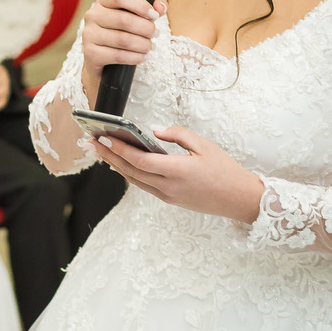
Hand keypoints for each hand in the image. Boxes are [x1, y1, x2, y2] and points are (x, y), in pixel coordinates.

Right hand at [81, 0, 165, 105]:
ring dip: (143, 44)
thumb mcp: (134, 17)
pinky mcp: (90, 53)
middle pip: (124, 19)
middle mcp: (92, 16)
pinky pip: (118, 56)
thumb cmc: (120, 33)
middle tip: (155, 34)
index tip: (154, 15)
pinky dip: (135, 57)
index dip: (140, 5)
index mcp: (102, 2)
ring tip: (150, 46)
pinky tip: (142, 57)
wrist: (100, 59)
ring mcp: (89, 35)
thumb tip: (161, 7)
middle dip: (146, 28)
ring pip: (123, 39)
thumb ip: (150, 9)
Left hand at [88, 125, 263, 223]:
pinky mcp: (170, 200)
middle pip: (130, 171)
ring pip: (134, 181)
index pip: (139, 159)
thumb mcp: (204, 145)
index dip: (118, 148)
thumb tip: (153, 130)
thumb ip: (177, 134)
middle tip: (91, 142)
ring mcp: (168, 196)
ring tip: (101, 151)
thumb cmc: (225, 169)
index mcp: (177, 171)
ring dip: (116, 166)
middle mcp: (169, 187)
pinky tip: (122, 164)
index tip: (102, 137)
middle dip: (108, 156)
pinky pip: (144, 186)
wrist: (240, 199)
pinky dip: (130, 174)